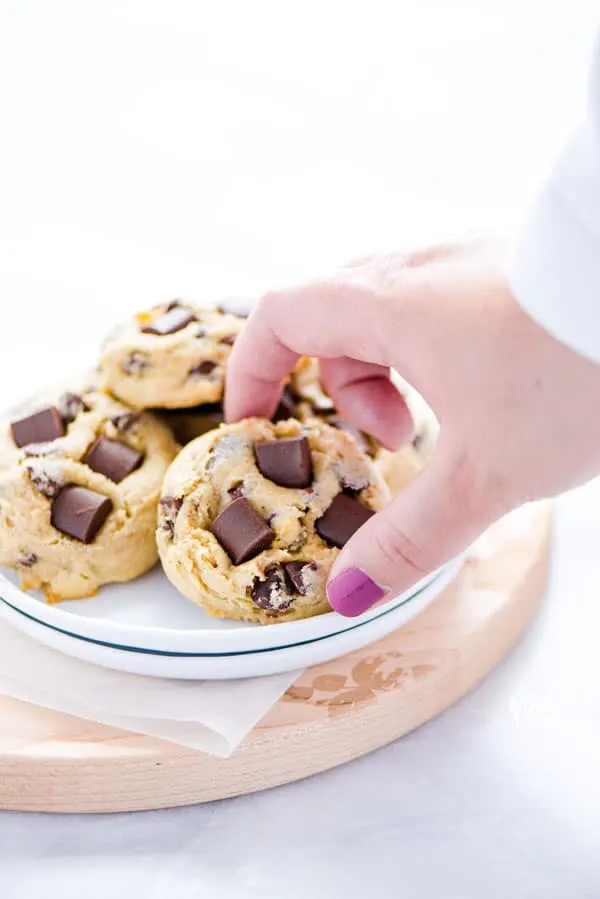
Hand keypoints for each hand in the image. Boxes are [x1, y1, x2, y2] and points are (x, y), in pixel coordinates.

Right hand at [225, 239, 599, 614]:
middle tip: (387, 442)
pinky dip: (429, 357)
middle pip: (332, 320)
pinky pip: (433, 310)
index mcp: (389, 302)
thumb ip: (408, 539)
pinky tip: (480, 396)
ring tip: (434, 424)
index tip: (253, 421)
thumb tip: (349, 595)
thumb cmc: (574, 372)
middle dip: (340, 390)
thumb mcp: (484, 475)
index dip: (252, 370)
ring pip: (386, 314)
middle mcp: (418, 269)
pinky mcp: (501, 274)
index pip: (279, 315)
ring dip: (389, 375)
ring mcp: (463, 264)